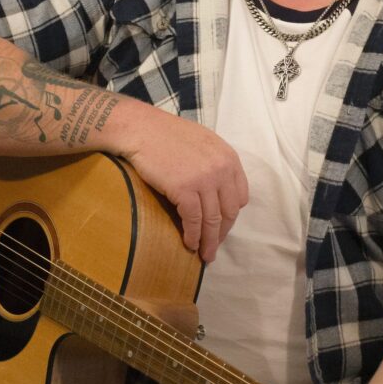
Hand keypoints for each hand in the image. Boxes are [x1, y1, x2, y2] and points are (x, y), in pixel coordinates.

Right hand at [118, 106, 248, 262]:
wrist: (142, 129)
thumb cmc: (167, 135)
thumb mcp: (203, 142)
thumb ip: (216, 163)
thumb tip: (217, 190)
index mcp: (229, 157)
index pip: (240, 196)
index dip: (230, 216)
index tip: (221, 226)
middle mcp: (221, 169)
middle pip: (229, 212)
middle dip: (221, 233)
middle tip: (213, 247)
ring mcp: (204, 180)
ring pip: (212, 220)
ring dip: (209, 241)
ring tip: (204, 254)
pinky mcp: (184, 189)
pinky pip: (193, 220)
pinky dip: (192, 236)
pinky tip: (189, 244)